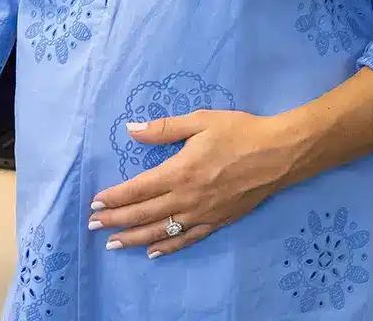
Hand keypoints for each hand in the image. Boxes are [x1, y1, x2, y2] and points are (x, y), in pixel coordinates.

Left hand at [88, 110, 291, 257]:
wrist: (278, 154)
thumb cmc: (238, 132)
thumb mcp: (199, 121)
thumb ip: (164, 128)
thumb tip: (131, 129)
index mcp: (180, 171)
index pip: (138, 189)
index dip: (115, 198)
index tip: (95, 203)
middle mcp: (187, 198)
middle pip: (145, 214)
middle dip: (117, 220)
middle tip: (94, 226)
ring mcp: (203, 213)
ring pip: (162, 231)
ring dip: (135, 238)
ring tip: (114, 244)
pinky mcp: (218, 221)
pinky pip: (188, 239)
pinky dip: (169, 247)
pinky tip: (154, 252)